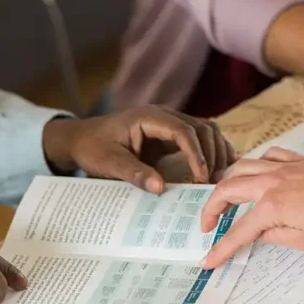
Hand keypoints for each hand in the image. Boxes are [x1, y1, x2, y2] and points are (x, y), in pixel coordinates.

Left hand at [42, 106, 235, 192]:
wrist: (82, 139)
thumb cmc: (92, 148)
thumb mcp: (108, 163)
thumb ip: (134, 173)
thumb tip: (160, 187)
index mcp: (149, 117)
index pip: (183, 131)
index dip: (197, 154)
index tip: (201, 177)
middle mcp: (164, 116)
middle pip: (202, 128)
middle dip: (212, 155)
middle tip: (212, 183)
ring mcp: (170, 124)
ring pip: (207, 131)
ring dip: (217, 152)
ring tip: (220, 178)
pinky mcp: (172, 136)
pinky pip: (200, 139)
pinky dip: (213, 152)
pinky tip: (222, 169)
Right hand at [199, 148, 303, 267]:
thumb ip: (275, 237)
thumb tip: (259, 234)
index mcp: (271, 207)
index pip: (238, 231)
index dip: (221, 249)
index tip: (208, 261)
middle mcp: (270, 183)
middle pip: (227, 190)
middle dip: (211, 209)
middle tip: (208, 225)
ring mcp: (282, 167)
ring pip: (240, 167)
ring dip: (226, 184)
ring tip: (225, 199)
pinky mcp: (295, 161)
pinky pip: (265, 157)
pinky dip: (254, 166)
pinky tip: (256, 176)